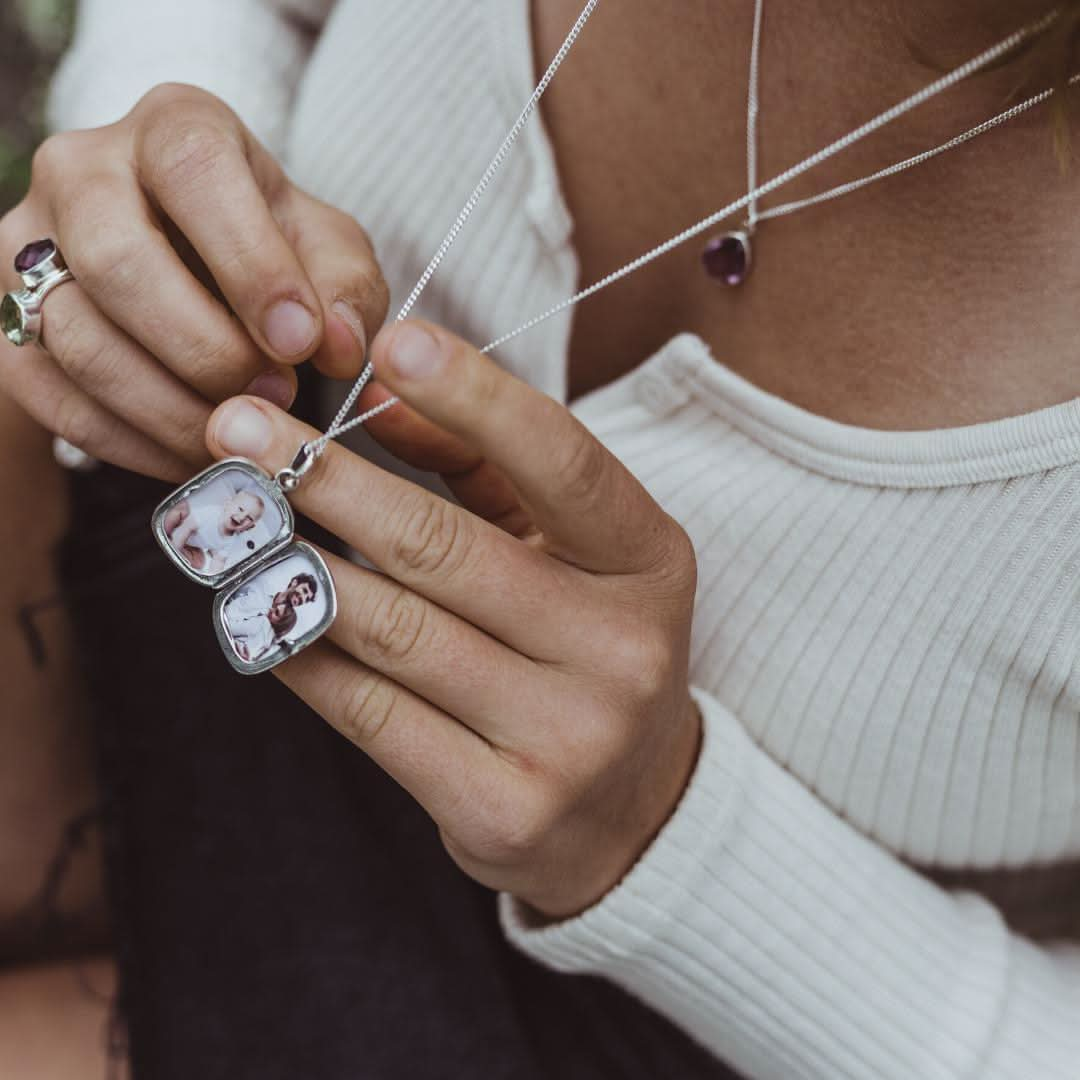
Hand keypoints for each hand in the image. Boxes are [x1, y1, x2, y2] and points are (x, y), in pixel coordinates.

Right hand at [0, 83, 388, 480]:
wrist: (183, 275)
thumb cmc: (267, 253)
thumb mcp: (326, 252)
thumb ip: (347, 290)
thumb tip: (342, 350)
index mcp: (175, 129)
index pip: (195, 171)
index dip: (251, 264)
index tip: (301, 342)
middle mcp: (83, 171)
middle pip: (118, 260)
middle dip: (206, 349)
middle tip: (273, 395)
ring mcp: (29, 247)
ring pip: (81, 340)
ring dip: (174, 409)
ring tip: (242, 429)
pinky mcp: (9, 326)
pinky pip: (61, 402)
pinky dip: (137, 445)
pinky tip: (197, 453)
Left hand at [205, 319, 701, 918]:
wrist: (629, 806)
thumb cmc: (584, 645)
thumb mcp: (568, 548)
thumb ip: (487, 464)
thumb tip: (382, 392)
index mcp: (650, 564)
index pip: (562, 464)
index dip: (475, 397)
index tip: (387, 343)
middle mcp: (623, 650)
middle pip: (445, 549)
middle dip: (325, 480)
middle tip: (236, 430)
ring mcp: (570, 740)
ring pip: (393, 632)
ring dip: (293, 569)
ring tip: (231, 522)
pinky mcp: (506, 813)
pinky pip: (371, 715)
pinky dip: (302, 656)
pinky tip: (259, 617)